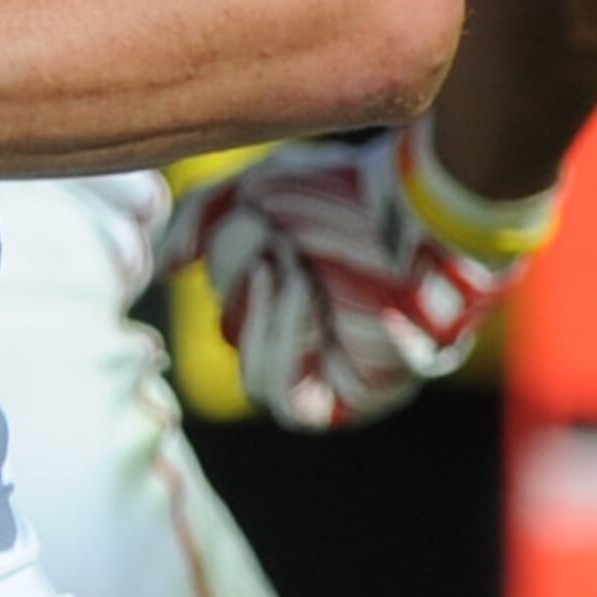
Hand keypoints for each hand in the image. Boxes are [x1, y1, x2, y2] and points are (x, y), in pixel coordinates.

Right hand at [176, 119, 547, 430]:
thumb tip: (168, 269)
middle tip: (274, 243)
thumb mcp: (259, 191)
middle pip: (239, 346)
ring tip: (286, 265)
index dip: (231, 272)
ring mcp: (337, 373)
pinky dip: (287, 346)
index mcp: (285, 298)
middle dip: (247, 292)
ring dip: (264, 322)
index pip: (231, 313)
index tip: (257, 230)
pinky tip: (304, 290)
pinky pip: (298, 404)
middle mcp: (310, 340)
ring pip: (260, 382)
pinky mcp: (361, 399)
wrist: (427, 205)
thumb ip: (203, 222)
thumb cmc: (351, 192)